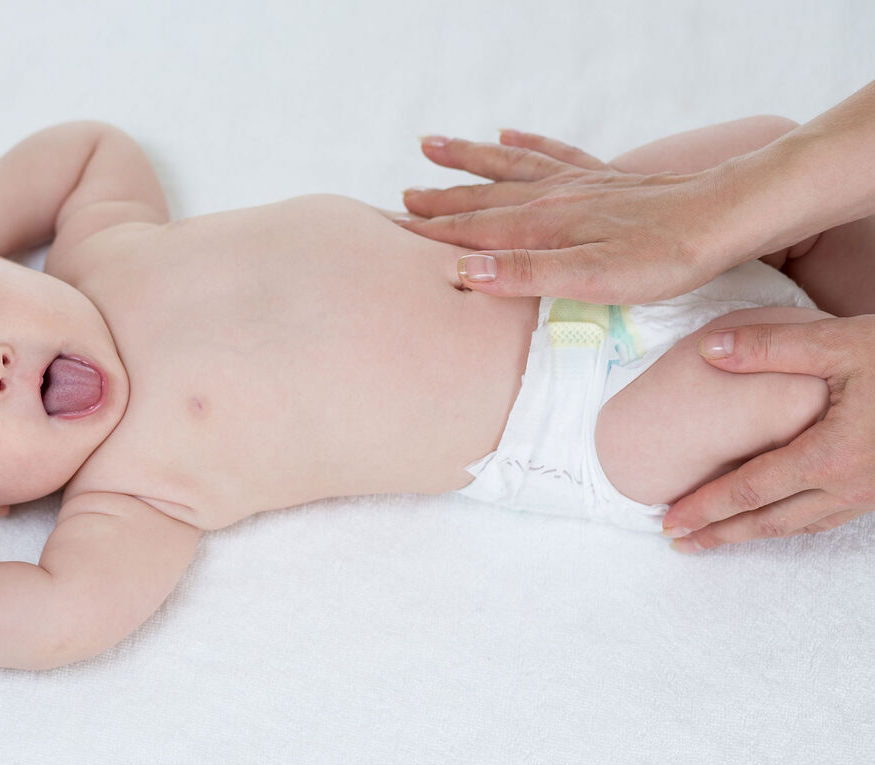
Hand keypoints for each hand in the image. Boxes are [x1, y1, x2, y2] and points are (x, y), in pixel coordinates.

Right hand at [400, 132, 729, 303]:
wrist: (725, 218)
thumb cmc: (663, 258)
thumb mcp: (591, 279)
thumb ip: (525, 275)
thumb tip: (462, 270)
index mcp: (544, 226)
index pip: (474, 229)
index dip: (433, 230)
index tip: (393, 227)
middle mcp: (553, 198)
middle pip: (483, 196)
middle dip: (440, 197)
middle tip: (399, 197)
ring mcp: (577, 184)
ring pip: (508, 165)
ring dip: (469, 159)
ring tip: (432, 145)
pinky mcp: (603, 178)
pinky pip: (552, 152)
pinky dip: (524, 142)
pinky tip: (508, 132)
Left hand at [663, 315, 874, 551]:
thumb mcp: (841, 343)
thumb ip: (770, 348)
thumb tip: (707, 349)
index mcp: (832, 456)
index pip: (751, 491)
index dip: (706, 509)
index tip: (668, 522)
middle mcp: (850, 486)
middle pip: (770, 522)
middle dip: (720, 535)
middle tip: (677, 544)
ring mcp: (871, 493)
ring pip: (801, 526)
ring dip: (753, 534)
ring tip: (715, 538)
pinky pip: (828, 518)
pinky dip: (791, 524)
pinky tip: (777, 518)